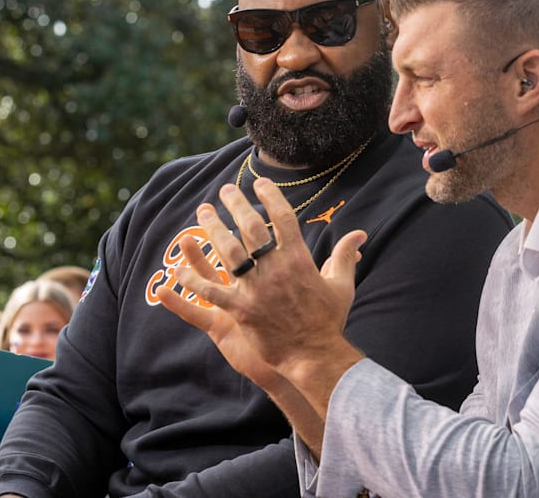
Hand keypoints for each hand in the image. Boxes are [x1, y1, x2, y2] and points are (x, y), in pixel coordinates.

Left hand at [158, 179, 364, 381]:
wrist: (315, 355)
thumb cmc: (329, 320)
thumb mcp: (342, 284)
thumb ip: (345, 255)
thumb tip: (360, 234)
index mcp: (299, 259)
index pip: (283, 218)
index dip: (271, 197)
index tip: (259, 183)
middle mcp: (275, 269)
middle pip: (251, 227)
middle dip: (236, 205)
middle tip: (225, 191)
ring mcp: (257, 289)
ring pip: (229, 251)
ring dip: (213, 229)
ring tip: (203, 213)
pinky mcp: (242, 310)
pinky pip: (212, 291)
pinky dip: (194, 280)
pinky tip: (178, 269)